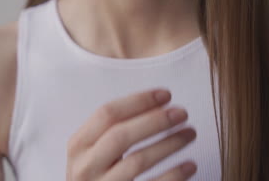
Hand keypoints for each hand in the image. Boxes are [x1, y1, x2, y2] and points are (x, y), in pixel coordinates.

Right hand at [66, 88, 196, 180]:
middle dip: (155, 121)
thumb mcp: (94, 149)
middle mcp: (85, 166)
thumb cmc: (97, 172)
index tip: (165, 95)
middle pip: (121, 136)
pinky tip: (190, 165)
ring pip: (137, 161)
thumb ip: (114, 128)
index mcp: (79, 145)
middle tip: (181, 113)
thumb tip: (157, 105)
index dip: (138, 101)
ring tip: (190, 133)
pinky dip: (174, 175)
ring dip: (169, 144)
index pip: (107, 114)